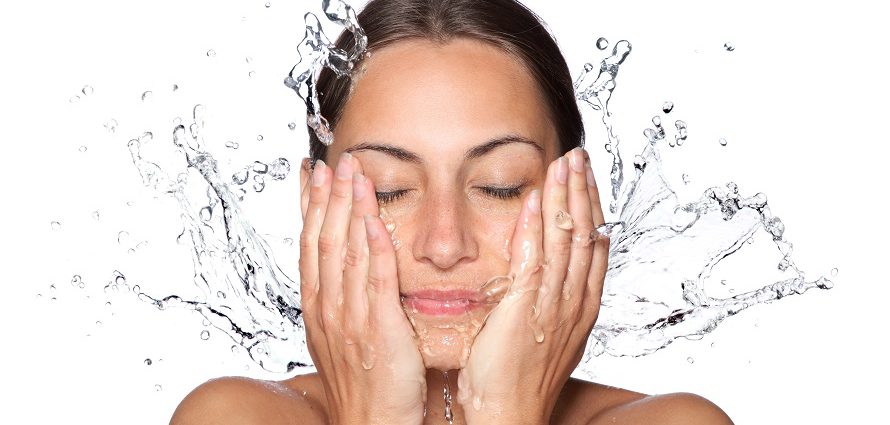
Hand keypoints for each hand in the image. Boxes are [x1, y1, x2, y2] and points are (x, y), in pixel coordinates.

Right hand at [298, 153, 426, 424]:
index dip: (309, 207)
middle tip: (333, 162)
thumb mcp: (340, 337)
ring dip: (349, 210)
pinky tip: (376, 220)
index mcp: (317, 307)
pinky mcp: (379, 328)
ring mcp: (350, 317)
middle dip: (328, 197)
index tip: (310, 175)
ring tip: (353, 174)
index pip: (310, 245)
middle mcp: (327, 308)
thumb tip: (343, 269)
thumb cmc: (362, 384)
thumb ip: (342, 300)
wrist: (371, 423)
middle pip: (324, 241)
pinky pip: (377, 280)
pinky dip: (375, 248)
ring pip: (347, 252)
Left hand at [456, 148, 607, 423]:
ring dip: (566, 198)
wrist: (507, 415)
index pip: (593, 247)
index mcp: (580, 307)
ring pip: (567, 241)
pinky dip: (537, 226)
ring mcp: (554, 306)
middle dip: (583, 192)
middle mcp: (574, 303)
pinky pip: (535, 259)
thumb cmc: (516, 381)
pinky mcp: (526, 309)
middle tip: (579, 157)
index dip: (592, 209)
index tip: (586, 180)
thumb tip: (545, 279)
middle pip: (586, 236)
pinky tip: (537, 198)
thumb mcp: (543, 336)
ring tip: (564, 163)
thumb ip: (547, 302)